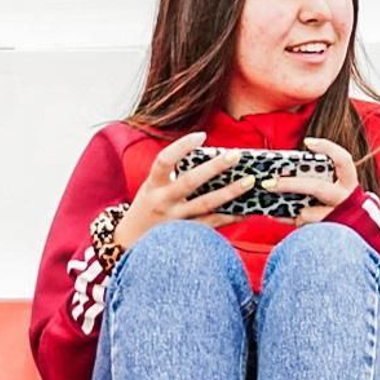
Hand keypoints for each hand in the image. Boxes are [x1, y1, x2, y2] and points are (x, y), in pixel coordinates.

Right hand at [114, 132, 255, 249]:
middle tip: (236, 155)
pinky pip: (213, 224)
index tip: (202, 135)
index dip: (182, 146)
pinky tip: (246, 209)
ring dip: (230, 192)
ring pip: (206, 204)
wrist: (130, 244)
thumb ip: (173, 175)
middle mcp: (162, 201)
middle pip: (190, 182)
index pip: (164, 160)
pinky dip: (231, 216)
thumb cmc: (148, 208)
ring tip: (249, 180)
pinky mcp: (186, 236)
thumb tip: (210, 158)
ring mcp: (175, 220)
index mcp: (153, 185)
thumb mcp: (152, 188)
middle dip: (214, 167)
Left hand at [263, 137, 359, 225]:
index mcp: (348, 182)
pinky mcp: (325, 233)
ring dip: (292, 209)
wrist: (354, 230)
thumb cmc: (337, 202)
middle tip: (268, 182)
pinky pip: (301, 226)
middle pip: (316, 188)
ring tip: (276, 204)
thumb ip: (316, 176)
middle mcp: (345, 199)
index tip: (307, 142)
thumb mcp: (333, 186)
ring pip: (307, 213)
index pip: (343, 160)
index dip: (327, 149)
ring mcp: (336, 217)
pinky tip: (274, 213)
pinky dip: (286, 218)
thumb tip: (285, 169)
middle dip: (290, 184)